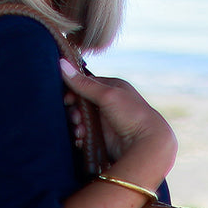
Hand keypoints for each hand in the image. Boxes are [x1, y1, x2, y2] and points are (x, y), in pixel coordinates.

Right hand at [59, 60, 176, 187]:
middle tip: (76, 119)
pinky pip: (86, 134)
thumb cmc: (131, 114)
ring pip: (81, 120)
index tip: (66, 100)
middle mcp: (108, 103)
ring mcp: (106, 121)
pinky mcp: (104, 137)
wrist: (146, 144)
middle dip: (74, 111)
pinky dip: (81, 136)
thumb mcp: (107, 95)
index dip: (73, 91)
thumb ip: (83, 83)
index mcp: (112, 87)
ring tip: (79, 132)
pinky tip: (81, 140)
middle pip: (81, 103)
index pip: (86, 84)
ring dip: (76, 125)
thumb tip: (61, 63)